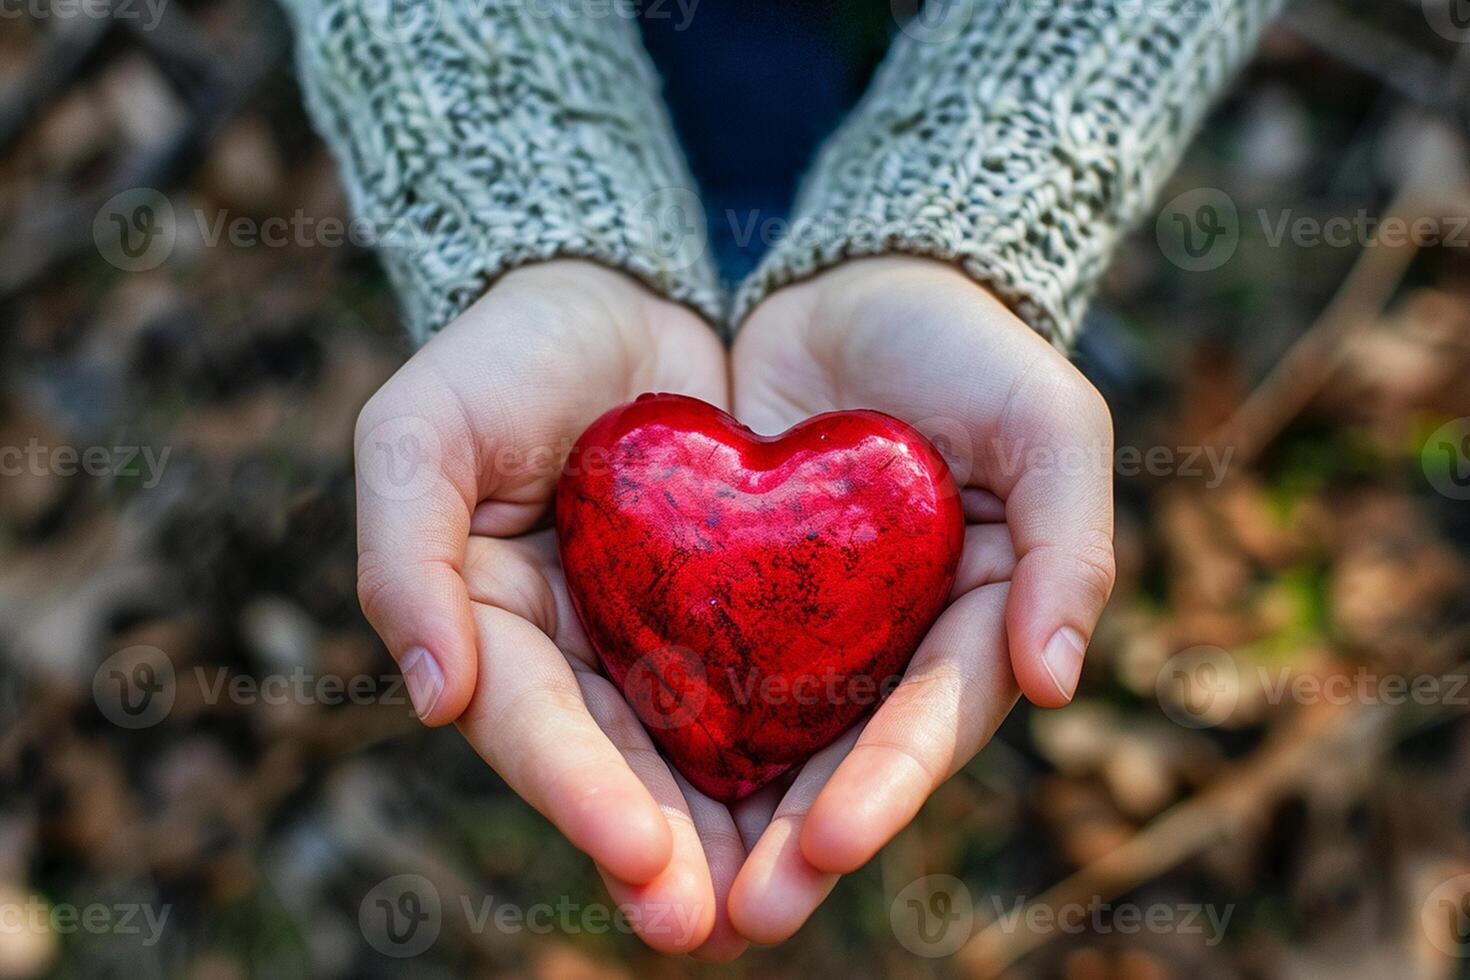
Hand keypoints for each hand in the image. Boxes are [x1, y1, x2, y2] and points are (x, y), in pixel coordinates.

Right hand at [353, 260, 749, 957]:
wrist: (612, 290)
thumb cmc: (501, 354)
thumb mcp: (421, 430)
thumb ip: (404, 552)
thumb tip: (433, 695)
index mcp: (488, 624)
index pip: (530, 724)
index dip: (577, 793)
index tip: (639, 854)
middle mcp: (570, 650)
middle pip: (613, 765)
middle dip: (659, 848)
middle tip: (710, 924)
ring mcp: (648, 636)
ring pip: (689, 749)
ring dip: (725, 830)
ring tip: (775, 899)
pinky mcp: (724, 608)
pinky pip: (754, 684)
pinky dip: (782, 745)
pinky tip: (826, 800)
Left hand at [726, 256, 1115, 940]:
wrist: (859, 281)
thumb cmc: (972, 348)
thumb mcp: (1048, 422)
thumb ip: (1069, 542)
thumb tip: (1055, 681)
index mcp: (975, 620)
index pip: (931, 720)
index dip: (886, 785)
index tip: (832, 844)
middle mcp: (890, 642)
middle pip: (843, 758)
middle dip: (798, 841)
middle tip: (740, 919)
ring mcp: (811, 623)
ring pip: (767, 737)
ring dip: (725, 817)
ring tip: (671, 890)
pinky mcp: (733, 590)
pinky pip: (703, 666)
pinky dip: (672, 726)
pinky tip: (623, 782)